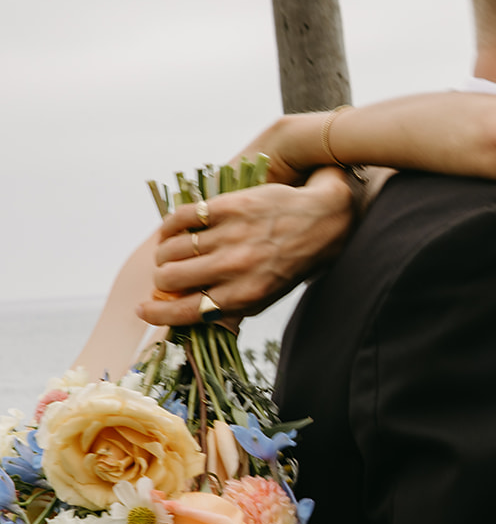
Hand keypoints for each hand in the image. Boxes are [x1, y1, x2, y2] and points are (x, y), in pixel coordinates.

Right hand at [136, 167, 356, 325]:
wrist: (324, 221)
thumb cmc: (290, 263)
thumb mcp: (265, 295)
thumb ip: (229, 306)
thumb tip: (185, 317)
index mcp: (245, 296)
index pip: (186, 311)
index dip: (157, 313)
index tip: (143, 309)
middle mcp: (236, 267)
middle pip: (171, 278)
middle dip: (162, 279)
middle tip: (166, 275)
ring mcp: (232, 235)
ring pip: (172, 249)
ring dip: (163, 253)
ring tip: (169, 253)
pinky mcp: (230, 207)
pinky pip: (182, 218)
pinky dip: (169, 227)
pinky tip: (172, 231)